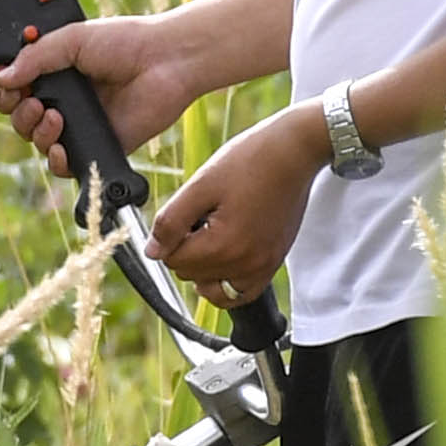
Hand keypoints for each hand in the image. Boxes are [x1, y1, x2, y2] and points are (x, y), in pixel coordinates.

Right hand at [0, 12, 207, 183]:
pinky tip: (62, 147)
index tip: (10, 85)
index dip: (7, 90)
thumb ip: (34, 57)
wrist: (165, 62)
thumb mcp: (72, 38)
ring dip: (36, 132)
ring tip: (55, 117)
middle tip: (34, 101)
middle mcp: (64, 99)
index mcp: (54, 71)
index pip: (15, 87)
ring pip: (37, 142)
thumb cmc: (125, 42)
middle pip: (20, 118)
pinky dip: (57, 160)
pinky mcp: (97, 146)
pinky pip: (65, 165)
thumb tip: (0, 78)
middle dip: (18, 113)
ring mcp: (79, 124)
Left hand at [147, 109, 320, 304]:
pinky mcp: (274, 263)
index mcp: (224, 245)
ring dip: (204, 266)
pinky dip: (226, 282)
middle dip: (187, 248)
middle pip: (191, 274)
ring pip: (213, 288)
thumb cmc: (249, 161)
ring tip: (212, 234)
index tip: (185, 213)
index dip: (169, 236)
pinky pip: (241, 292)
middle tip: (203, 216)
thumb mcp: (200, 185)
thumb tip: (152, 252)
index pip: (173, 260)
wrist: (293, 152)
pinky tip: (223, 257)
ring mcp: (264, 267)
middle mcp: (247, 264)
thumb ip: (171, 222)